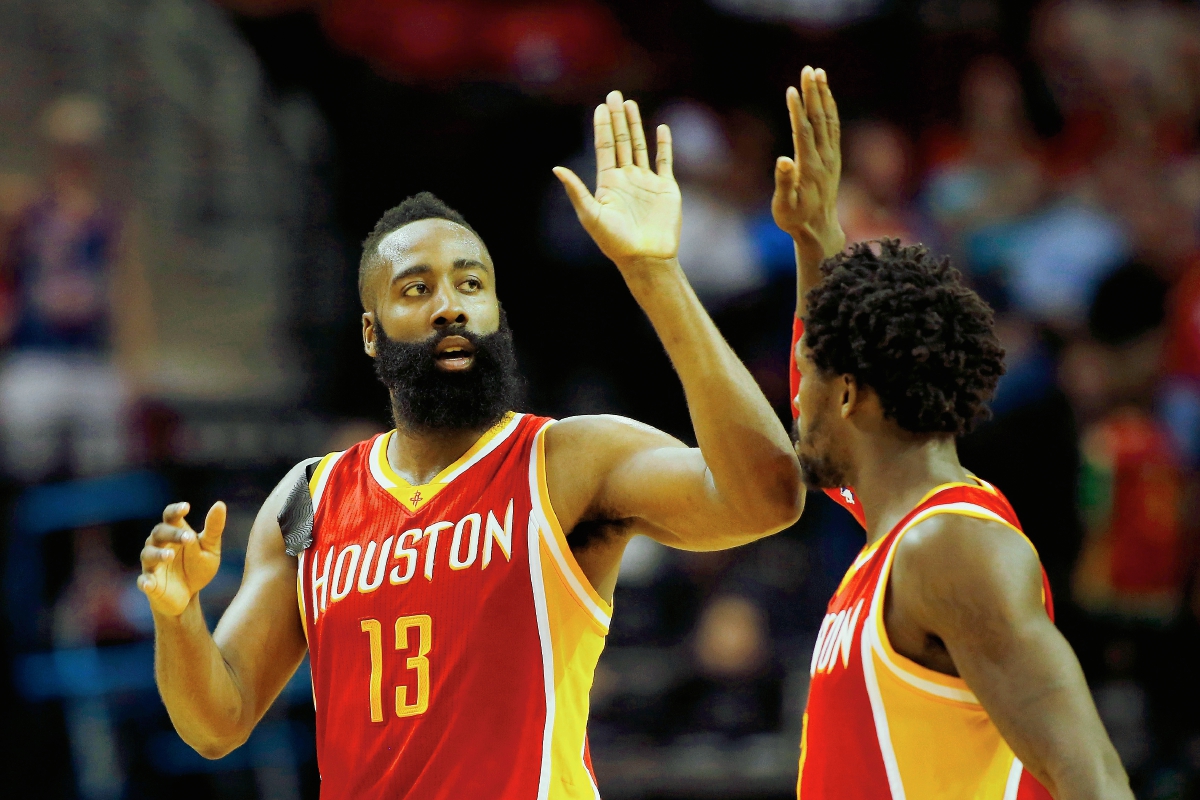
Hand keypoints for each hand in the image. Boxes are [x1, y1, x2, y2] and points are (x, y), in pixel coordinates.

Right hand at [138, 501, 225, 616]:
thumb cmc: (198, 566)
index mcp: (174, 532)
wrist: (189, 595)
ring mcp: (152, 564)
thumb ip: (214, 528)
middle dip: (173, 534)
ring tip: (170, 556)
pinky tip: (148, 584)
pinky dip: (145, 582)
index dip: (175, 511)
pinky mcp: (150, 584)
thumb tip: (220, 504)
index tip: (186, 508)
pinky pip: (143, 581)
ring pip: (148, 554)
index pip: (170, 516)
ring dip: (158, 554)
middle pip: (159, 533)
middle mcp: (159, 545)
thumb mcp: (210, 548)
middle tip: (188, 538)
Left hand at [554, 91, 680, 272]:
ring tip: (630, 104)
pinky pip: (665, 161)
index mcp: (608, 183)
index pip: (604, 148)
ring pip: (639, 147)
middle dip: (617, 118)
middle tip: (614, 95)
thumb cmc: (615, 242)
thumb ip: (576, 190)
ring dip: (636, 126)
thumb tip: (556, 168)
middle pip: (621, 141)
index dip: (602, 127)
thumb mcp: (591, 215)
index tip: (600, 107)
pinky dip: (664, 145)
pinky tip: (661, 129)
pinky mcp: (666, 189)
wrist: (645, 258)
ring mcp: (646, 182)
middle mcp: (626, 179)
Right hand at [773, 66, 845, 263]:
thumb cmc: (796, 220)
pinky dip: (830, 108)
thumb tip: (782, 160)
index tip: (792, 90)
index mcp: (809, 168)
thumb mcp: (784, 207)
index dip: (797, 111)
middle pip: (818, 119)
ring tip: (818, 73)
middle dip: (813, 93)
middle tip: (808, 70)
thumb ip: (784, 183)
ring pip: (828, 120)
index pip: (803, 133)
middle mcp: (824, 158)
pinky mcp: (834, 157)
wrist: (820, 230)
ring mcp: (831, 157)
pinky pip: (833, 127)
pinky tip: (825, 95)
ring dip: (823, 95)